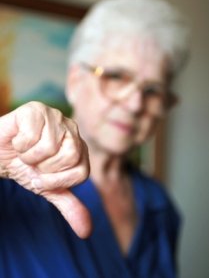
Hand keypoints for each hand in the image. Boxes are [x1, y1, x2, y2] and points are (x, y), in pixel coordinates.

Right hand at [0, 101, 91, 237]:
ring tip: (26, 151)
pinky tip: (18, 140)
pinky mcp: (35, 109)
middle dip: (45, 168)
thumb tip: (86, 231)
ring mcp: (54, 116)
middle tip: (34, 162)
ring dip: (31, 157)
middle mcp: (71, 128)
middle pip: (71, 156)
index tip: (43, 175)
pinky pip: (32, 138)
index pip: (82, 172)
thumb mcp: (48, 188)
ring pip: (51, 147)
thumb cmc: (25, 167)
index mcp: (79, 146)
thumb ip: (69, 205)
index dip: (57, 180)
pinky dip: (20, 146)